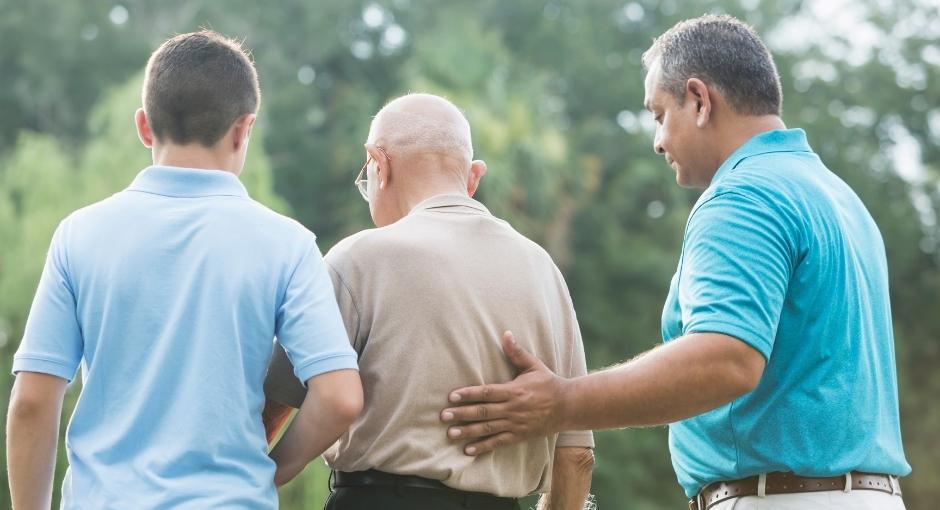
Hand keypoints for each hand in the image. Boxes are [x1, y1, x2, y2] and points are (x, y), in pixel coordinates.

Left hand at [440, 331, 565, 455]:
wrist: (567, 407)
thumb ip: (517, 352)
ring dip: (468, 432)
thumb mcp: (534, 365)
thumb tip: (505, 333)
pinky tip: (468, 450)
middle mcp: (513, 409)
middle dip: (462, 414)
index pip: (487, 392)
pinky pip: (499, 442)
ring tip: (450, 434)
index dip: (469, 394)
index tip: (452, 396)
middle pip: (483, 412)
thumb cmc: (548, 383)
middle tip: (443, 416)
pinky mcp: (519, 436)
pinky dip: (483, 447)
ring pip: (488, 429)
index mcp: (514, 391)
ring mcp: (516, 424)